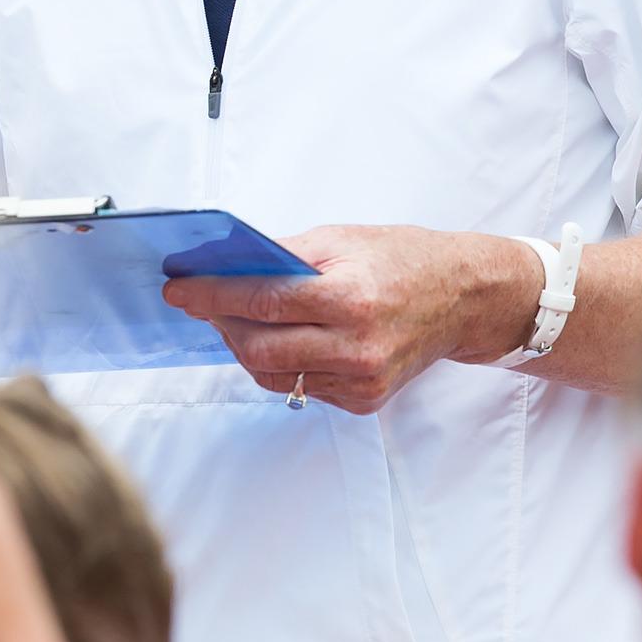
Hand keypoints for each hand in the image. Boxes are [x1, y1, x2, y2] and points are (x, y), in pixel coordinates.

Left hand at [164, 224, 533, 414]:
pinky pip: (302, 388)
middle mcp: (357, 347)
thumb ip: (282, 256)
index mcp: (350, 298)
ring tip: (237, 319)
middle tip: (201, 304)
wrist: (462, 298)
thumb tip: (224, 264)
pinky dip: (282, 365)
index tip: (178, 290)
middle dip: (220, 326)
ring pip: (275, 376)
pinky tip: (282, 339)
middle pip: (259, 349)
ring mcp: (361, 381)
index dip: (212, 297)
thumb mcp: (341, 240)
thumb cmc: (403, 260)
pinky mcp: (364, 401)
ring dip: (245, 348)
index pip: (262, 302)